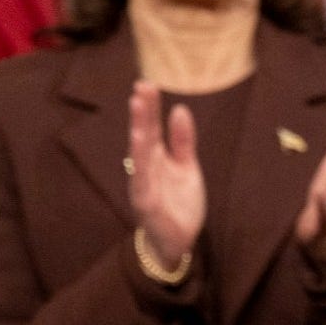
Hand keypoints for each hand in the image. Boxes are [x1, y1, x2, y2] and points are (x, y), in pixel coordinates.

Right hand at [127, 80, 206, 268]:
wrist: (177, 241)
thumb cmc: (178, 202)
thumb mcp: (186, 167)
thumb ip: (183, 141)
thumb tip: (180, 109)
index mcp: (157, 158)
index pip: (152, 128)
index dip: (150, 107)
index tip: (148, 83)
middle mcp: (146, 168)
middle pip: (144, 135)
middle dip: (143, 112)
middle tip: (142, 86)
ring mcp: (144, 185)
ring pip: (140, 154)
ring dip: (139, 131)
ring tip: (138, 109)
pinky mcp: (146, 204)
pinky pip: (143, 183)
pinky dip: (141, 166)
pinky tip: (140, 148)